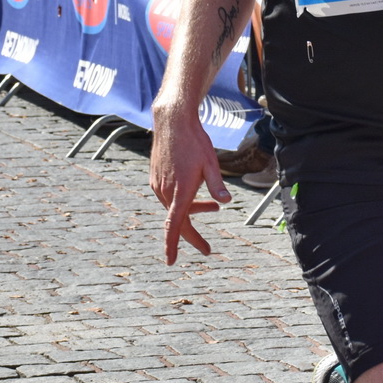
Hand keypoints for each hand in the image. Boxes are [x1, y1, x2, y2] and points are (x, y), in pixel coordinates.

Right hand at [150, 104, 231, 263]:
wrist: (172, 121)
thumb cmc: (195, 142)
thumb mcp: (211, 163)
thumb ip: (217, 185)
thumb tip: (226, 202)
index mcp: (180, 191)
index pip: (174, 225)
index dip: (172, 245)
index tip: (171, 261)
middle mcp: (165, 191)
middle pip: (178, 221)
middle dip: (193, 235)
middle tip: (207, 248)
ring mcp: (159, 184)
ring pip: (175, 208)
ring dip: (192, 211)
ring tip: (214, 208)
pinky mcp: (156, 178)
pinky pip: (169, 197)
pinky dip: (183, 201)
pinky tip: (196, 190)